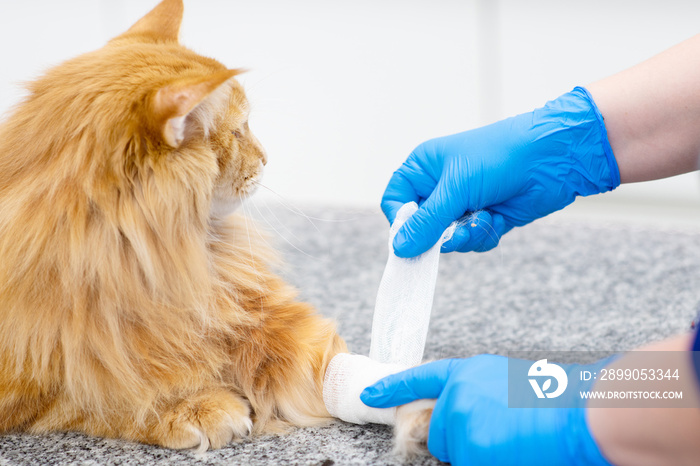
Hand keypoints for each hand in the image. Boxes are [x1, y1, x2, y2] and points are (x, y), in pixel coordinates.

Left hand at [361, 355, 615, 465]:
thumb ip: (480, 396)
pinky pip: (468, 464)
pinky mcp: (466, 446)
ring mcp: (458, 418)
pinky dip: (488, 461)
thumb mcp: (511, 384)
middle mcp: (457, 391)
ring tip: (514, 443)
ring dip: (479, 455)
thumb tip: (463, 418)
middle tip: (501, 437)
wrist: (582, 413)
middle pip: (441, 432)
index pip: (422, 377)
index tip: (370, 395)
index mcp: (470, 371)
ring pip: (456, 454)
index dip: (394, 387)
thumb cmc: (558, 402)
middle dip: (462, 442)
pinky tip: (514, 453)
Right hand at [382, 87, 619, 257]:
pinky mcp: (484, 218)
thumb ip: (427, 222)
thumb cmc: (500, 156)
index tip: (412, 237)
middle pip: (421, 226)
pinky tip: (497, 217)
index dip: (401, 220)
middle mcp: (440, 186)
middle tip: (454, 232)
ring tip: (482, 218)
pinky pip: (471, 241)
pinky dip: (483, 234)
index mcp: (424, 168)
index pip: (396, 200)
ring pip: (447, 238)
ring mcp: (463, 203)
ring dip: (465, 235)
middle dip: (439, 233)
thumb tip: (400, 248)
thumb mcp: (456, 188)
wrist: (552, 158)